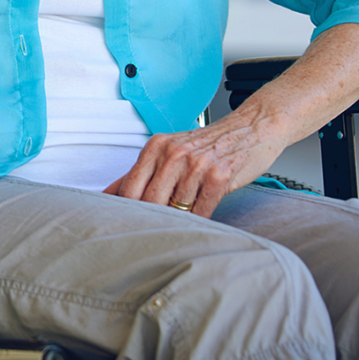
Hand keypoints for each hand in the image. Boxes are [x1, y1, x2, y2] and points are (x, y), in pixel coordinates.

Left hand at [103, 111, 289, 216]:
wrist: (251, 128)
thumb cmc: (208, 144)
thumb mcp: (170, 150)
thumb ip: (141, 172)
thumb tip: (107, 194)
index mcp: (157, 146)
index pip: (130, 187)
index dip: (126, 210)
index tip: (127, 222)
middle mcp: (174, 154)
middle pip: (149, 200)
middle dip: (151, 219)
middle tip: (153, 231)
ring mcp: (197, 165)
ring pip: (176, 208)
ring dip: (178, 220)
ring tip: (180, 223)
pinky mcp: (219, 176)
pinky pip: (201, 210)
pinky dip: (199, 220)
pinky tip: (199, 218)